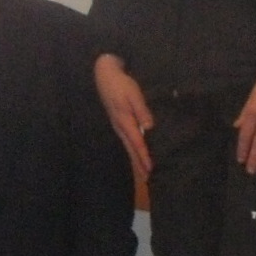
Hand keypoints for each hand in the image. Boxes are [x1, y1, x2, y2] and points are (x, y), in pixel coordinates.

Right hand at [94, 55, 153, 180]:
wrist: (105, 75)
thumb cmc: (121, 83)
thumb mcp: (134, 94)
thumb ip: (142, 110)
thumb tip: (149, 127)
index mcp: (125, 121)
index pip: (137, 143)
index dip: (144, 157)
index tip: (151, 169)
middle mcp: (120, 127)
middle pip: (132, 149)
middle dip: (140, 164)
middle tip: (149, 179)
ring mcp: (118, 125)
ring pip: (128, 147)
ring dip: (136, 160)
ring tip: (144, 172)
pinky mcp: (118, 123)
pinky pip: (127, 141)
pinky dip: (133, 150)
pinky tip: (137, 154)